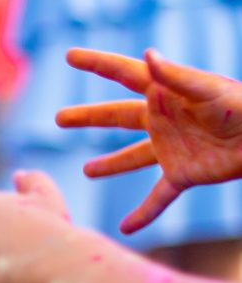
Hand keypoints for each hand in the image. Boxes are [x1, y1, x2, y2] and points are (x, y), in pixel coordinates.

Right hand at [58, 46, 241, 233]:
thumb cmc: (241, 106)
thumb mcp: (208, 89)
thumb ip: (176, 76)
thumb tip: (147, 56)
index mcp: (165, 92)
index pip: (124, 74)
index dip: (96, 64)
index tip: (70, 55)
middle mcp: (163, 119)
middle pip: (117, 117)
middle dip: (88, 117)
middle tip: (59, 118)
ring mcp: (171, 148)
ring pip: (132, 157)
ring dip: (110, 165)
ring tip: (87, 171)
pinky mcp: (183, 174)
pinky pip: (158, 196)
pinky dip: (143, 213)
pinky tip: (126, 227)